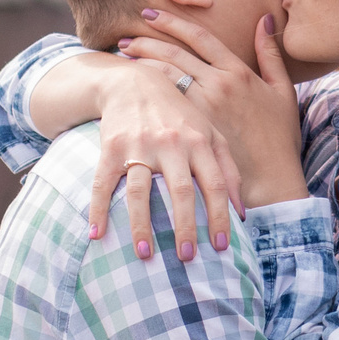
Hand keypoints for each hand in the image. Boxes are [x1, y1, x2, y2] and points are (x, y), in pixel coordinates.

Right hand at [85, 58, 243, 262]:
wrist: (135, 82)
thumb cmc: (179, 116)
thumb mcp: (210, 134)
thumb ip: (229, 170)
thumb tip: (241, 214)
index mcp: (198, 142)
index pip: (214, 185)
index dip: (219, 217)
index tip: (220, 247)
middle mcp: (171, 144)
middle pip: (180, 191)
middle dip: (184, 227)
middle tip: (186, 257)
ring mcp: (139, 146)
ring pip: (139, 191)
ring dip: (141, 225)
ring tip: (144, 255)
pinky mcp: (111, 147)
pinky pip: (102, 183)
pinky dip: (97, 209)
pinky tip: (97, 234)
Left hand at [115, 9, 307, 206]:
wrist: (272, 178)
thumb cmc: (279, 138)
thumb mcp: (282, 91)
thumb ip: (271, 54)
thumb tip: (266, 20)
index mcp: (238, 72)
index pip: (199, 36)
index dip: (172, 22)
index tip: (151, 15)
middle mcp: (217, 84)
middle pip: (174, 53)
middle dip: (146, 40)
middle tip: (125, 37)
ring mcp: (202, 107)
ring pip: (164, 75)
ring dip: (142, 63)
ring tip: (124, 58)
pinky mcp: (191, 129)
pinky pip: (162, 102)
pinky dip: (146, 90)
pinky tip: (133, 88)